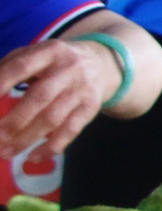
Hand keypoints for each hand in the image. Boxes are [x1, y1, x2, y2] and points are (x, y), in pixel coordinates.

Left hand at [0, 38, 121, 158]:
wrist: (102, 63)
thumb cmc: (54, 62)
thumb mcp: (34, 54)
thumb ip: (8, 67)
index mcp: (49, 52)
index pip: (21, 67)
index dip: (0, 83)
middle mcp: (68, 70)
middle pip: (40, 97)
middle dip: (14, 121)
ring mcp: (82, 90)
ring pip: (53, 118)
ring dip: (26, 139)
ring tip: (5, 153)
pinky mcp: (91, 108)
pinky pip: (71, 130)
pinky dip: (51, 147)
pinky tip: (32, 158)